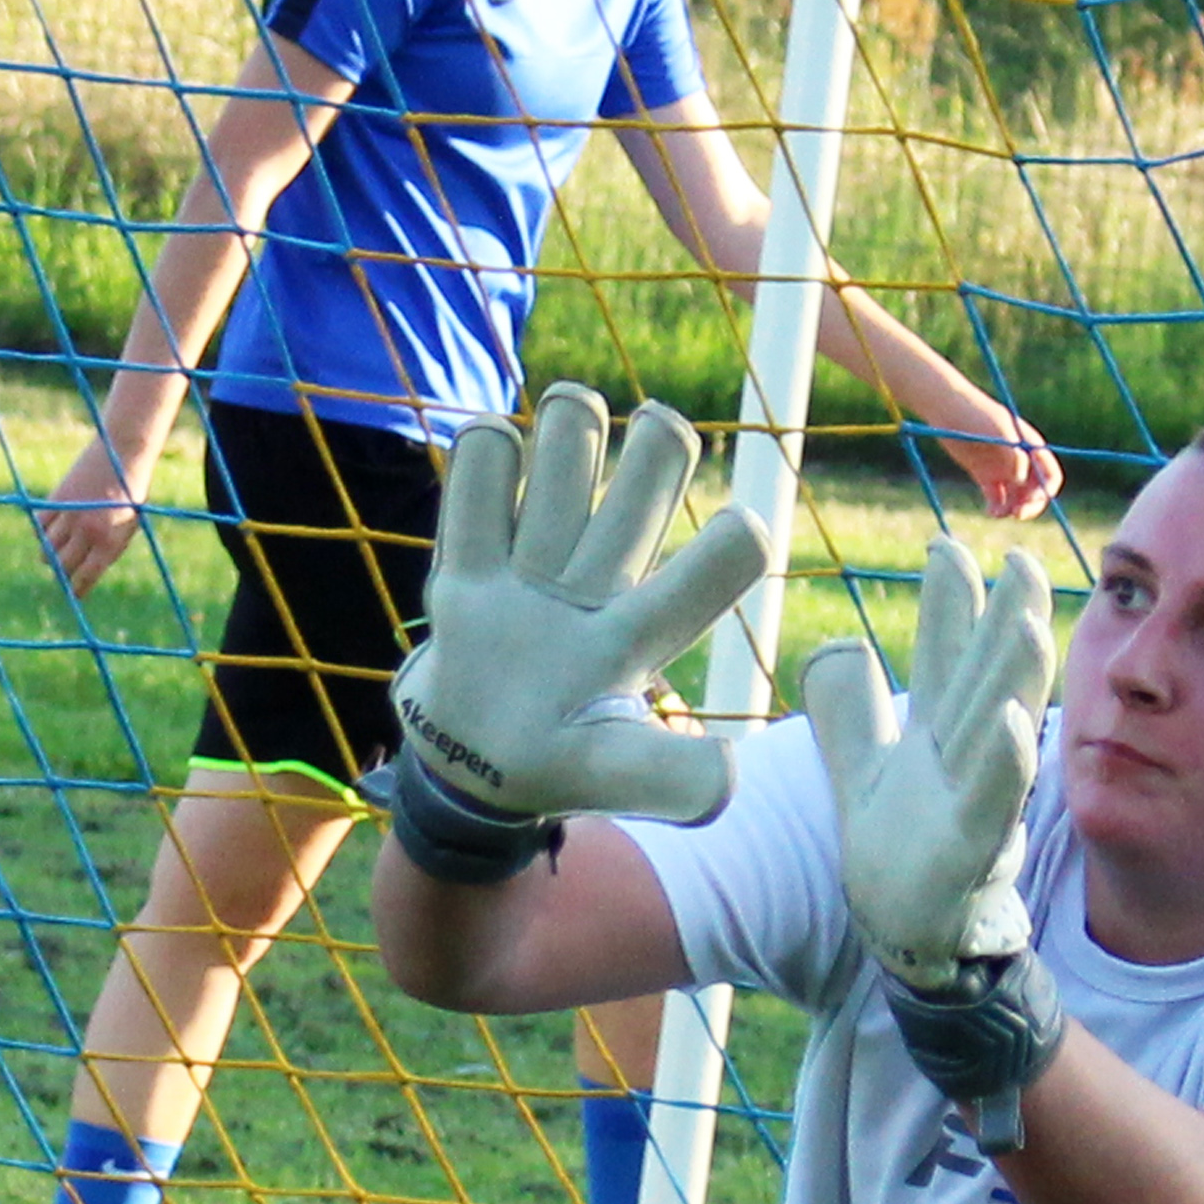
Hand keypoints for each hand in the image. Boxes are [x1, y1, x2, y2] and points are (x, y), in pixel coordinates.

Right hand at [38, 430, 156, 596]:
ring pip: (47, 548)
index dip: (78, 589)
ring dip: (50, 553)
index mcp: (109, 542)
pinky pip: (40, 525)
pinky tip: (50, 529)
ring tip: (56, 550)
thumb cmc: (130, 492)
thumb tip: (85, 569)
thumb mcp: (128, 525)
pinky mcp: (57, 499)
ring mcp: (70, 516)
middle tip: (64, 570)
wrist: (122, 454)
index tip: (75, 593)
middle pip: (63, 565)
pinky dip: (42, 530)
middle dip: (63, 572)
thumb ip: (109, 547)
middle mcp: (88, 532)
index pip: (86, 577)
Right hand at [380, 387, 771, 878]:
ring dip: (570, 424)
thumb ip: (668, 778)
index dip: (731, 542)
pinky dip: (485, 449)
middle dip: (657, 445)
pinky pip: (478, 471)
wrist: (468, 766)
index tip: (736, 532)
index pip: (718, 566)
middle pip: (654, 472)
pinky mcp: (467, 560)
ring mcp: (535, 560)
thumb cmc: (556, 768)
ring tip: (558, 437)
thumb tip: (728, 777)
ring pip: (570, 445)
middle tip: (648, 437)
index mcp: (643, 630)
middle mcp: (601, 578)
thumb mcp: (613, 777)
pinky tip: (490, 458)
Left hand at [799, 532, 1055, 986]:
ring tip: (1025, 617)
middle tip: (1018, 556)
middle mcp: (962, 762)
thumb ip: (853, 714)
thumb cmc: (901, 859)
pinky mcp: (968, 852)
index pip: (945, 659)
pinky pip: (991, 801)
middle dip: (1004, 618)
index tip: (946, 543)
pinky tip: (1007, 721)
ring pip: (1002, 728)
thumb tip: (839, 648)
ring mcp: (971, 803)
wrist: (910, 943)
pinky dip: (1003, 761)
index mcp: (937, 738)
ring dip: (1016, 674)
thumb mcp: (865, 775)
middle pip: (987, 678)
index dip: (948, 604)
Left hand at [936, 400, 1063, 523]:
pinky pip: (997, 499)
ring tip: (997, 513)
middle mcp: (1020, 460)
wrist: (949, 410)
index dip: (1046, 490)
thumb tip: (1021, 480)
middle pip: (1035, 491)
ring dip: (1012, 509)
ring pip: (1016, 498)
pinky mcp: (986, 476)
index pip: (1049, 474)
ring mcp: (1003, 469)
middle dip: (1030, 505)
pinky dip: (997, 508)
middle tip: (1017, 515)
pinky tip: (990, 512)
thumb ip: (1012, 453)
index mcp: (1030, 447)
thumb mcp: (997, 430)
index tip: (1033, 500)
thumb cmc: (977, 415)